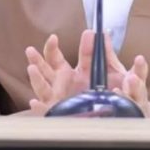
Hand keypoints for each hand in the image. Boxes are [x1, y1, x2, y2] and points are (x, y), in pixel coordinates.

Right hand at [25, 30, 149, 116]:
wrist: (119, 116)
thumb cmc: (113, 92)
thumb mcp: (113, 70)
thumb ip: (107, 53)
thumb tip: (103, 32)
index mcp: (73, 73)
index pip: (59, 57)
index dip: (55, 47)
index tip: (56, 37)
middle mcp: (63, 85)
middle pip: (45, 70)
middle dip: (37, 60)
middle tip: (30, 50)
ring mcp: (60, 100)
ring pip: (43, 88)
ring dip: (36, 79)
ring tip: (31, 69)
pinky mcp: (61, 116)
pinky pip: (47, 113)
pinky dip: (39, 108)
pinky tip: (34, 103)